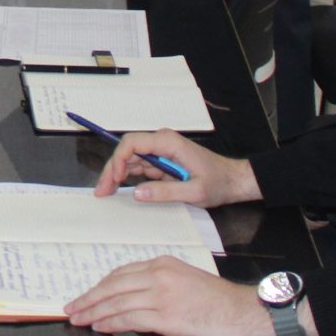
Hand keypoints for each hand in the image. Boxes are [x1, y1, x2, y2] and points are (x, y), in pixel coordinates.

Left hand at [66, 256, 287, 335]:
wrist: (244, 310)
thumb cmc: (219, 301)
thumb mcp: (185, 281)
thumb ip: (159, 285)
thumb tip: (132, 302)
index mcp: (163, 264)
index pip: (121, 273)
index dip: (101, 286)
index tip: (87, 294)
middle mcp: (159, 275)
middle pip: (112, 286)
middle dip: (88, 298)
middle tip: (71, 307)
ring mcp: (161, 295)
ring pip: (116, 302)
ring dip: (93, 312)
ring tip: (79, 319)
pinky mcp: (166, 317)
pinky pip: (128, 319)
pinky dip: (110, 323)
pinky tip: (99, 327)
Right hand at [93, 130, 255, 206]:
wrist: (233, 181)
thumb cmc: (218, 183)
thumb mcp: (194, 191)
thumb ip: (165, 192)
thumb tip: (136, 193)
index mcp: (168, 142)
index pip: (133, 143)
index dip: (118, 160)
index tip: (112, 179)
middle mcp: (162, 142)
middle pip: (128, 150)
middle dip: (112, 169)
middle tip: (101, 191)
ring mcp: (162, 151)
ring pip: (131, 159)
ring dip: (117, 174)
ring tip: (106, 192)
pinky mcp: (163, 161)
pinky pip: (140, 166)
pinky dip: (128, 177)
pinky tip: (119, 189)